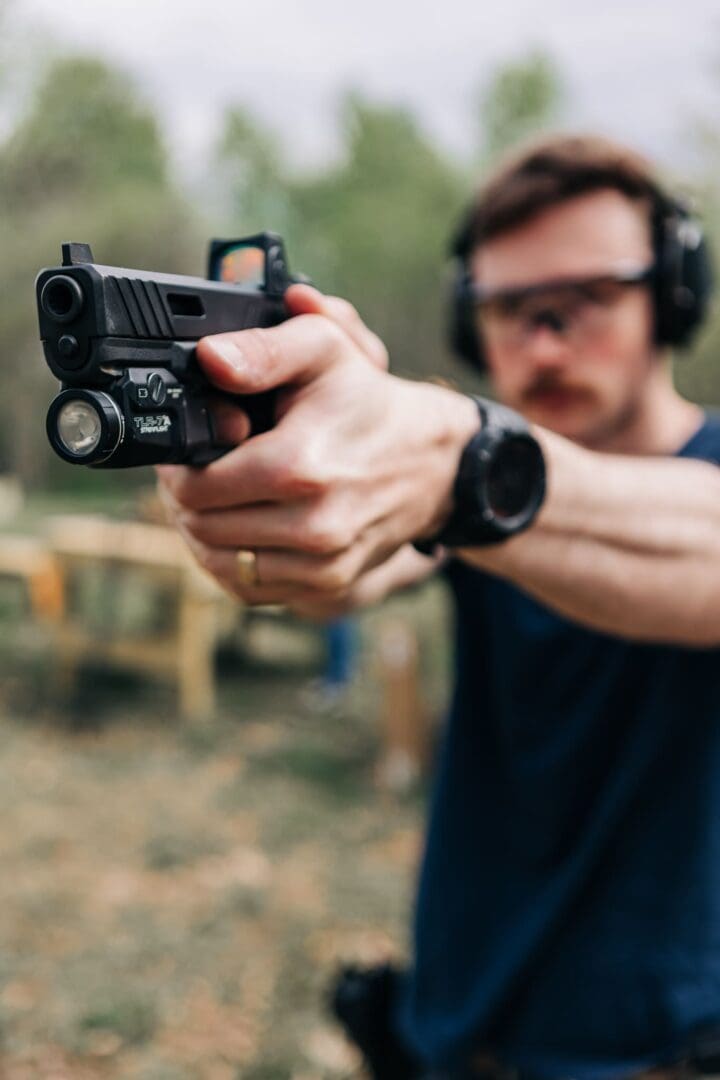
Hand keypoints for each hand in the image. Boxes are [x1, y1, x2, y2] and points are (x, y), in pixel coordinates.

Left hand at [156, 286, 477, 611]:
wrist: (433, 464)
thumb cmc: (370, 403)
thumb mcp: (323, 351)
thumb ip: (262, 350)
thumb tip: (209, 359)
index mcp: (300, 467)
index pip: (195, 489)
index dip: (179, 467)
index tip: (189, 450)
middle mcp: (313, 526)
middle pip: (200, 527)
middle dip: (187, 497)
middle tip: (197, 471)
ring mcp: (321, 565)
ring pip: (218, 562)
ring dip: (204, 531)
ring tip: (218, 497)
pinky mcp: (326, 587)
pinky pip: (248, 586)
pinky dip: (232, 561)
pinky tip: (239, 528)